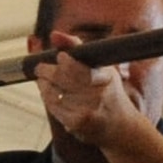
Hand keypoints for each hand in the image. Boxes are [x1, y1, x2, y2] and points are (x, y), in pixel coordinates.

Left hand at [32, 31, 147, 152]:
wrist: (121, 128)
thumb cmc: (110, 93)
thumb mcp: (102, 67)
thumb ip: (77, 47)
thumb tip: (54, 35)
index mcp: (105, 77)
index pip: (72, 65)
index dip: (62, 59)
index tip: (60, 57)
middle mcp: (98, 95)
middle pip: (59, 77)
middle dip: (45, 70)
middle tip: (41, 68)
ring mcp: (88, 111)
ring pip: (52, 91)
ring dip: (44, 84)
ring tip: (45, 80)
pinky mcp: (78, 123)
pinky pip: (53, 106)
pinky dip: (48, 99)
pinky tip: (51, 95)